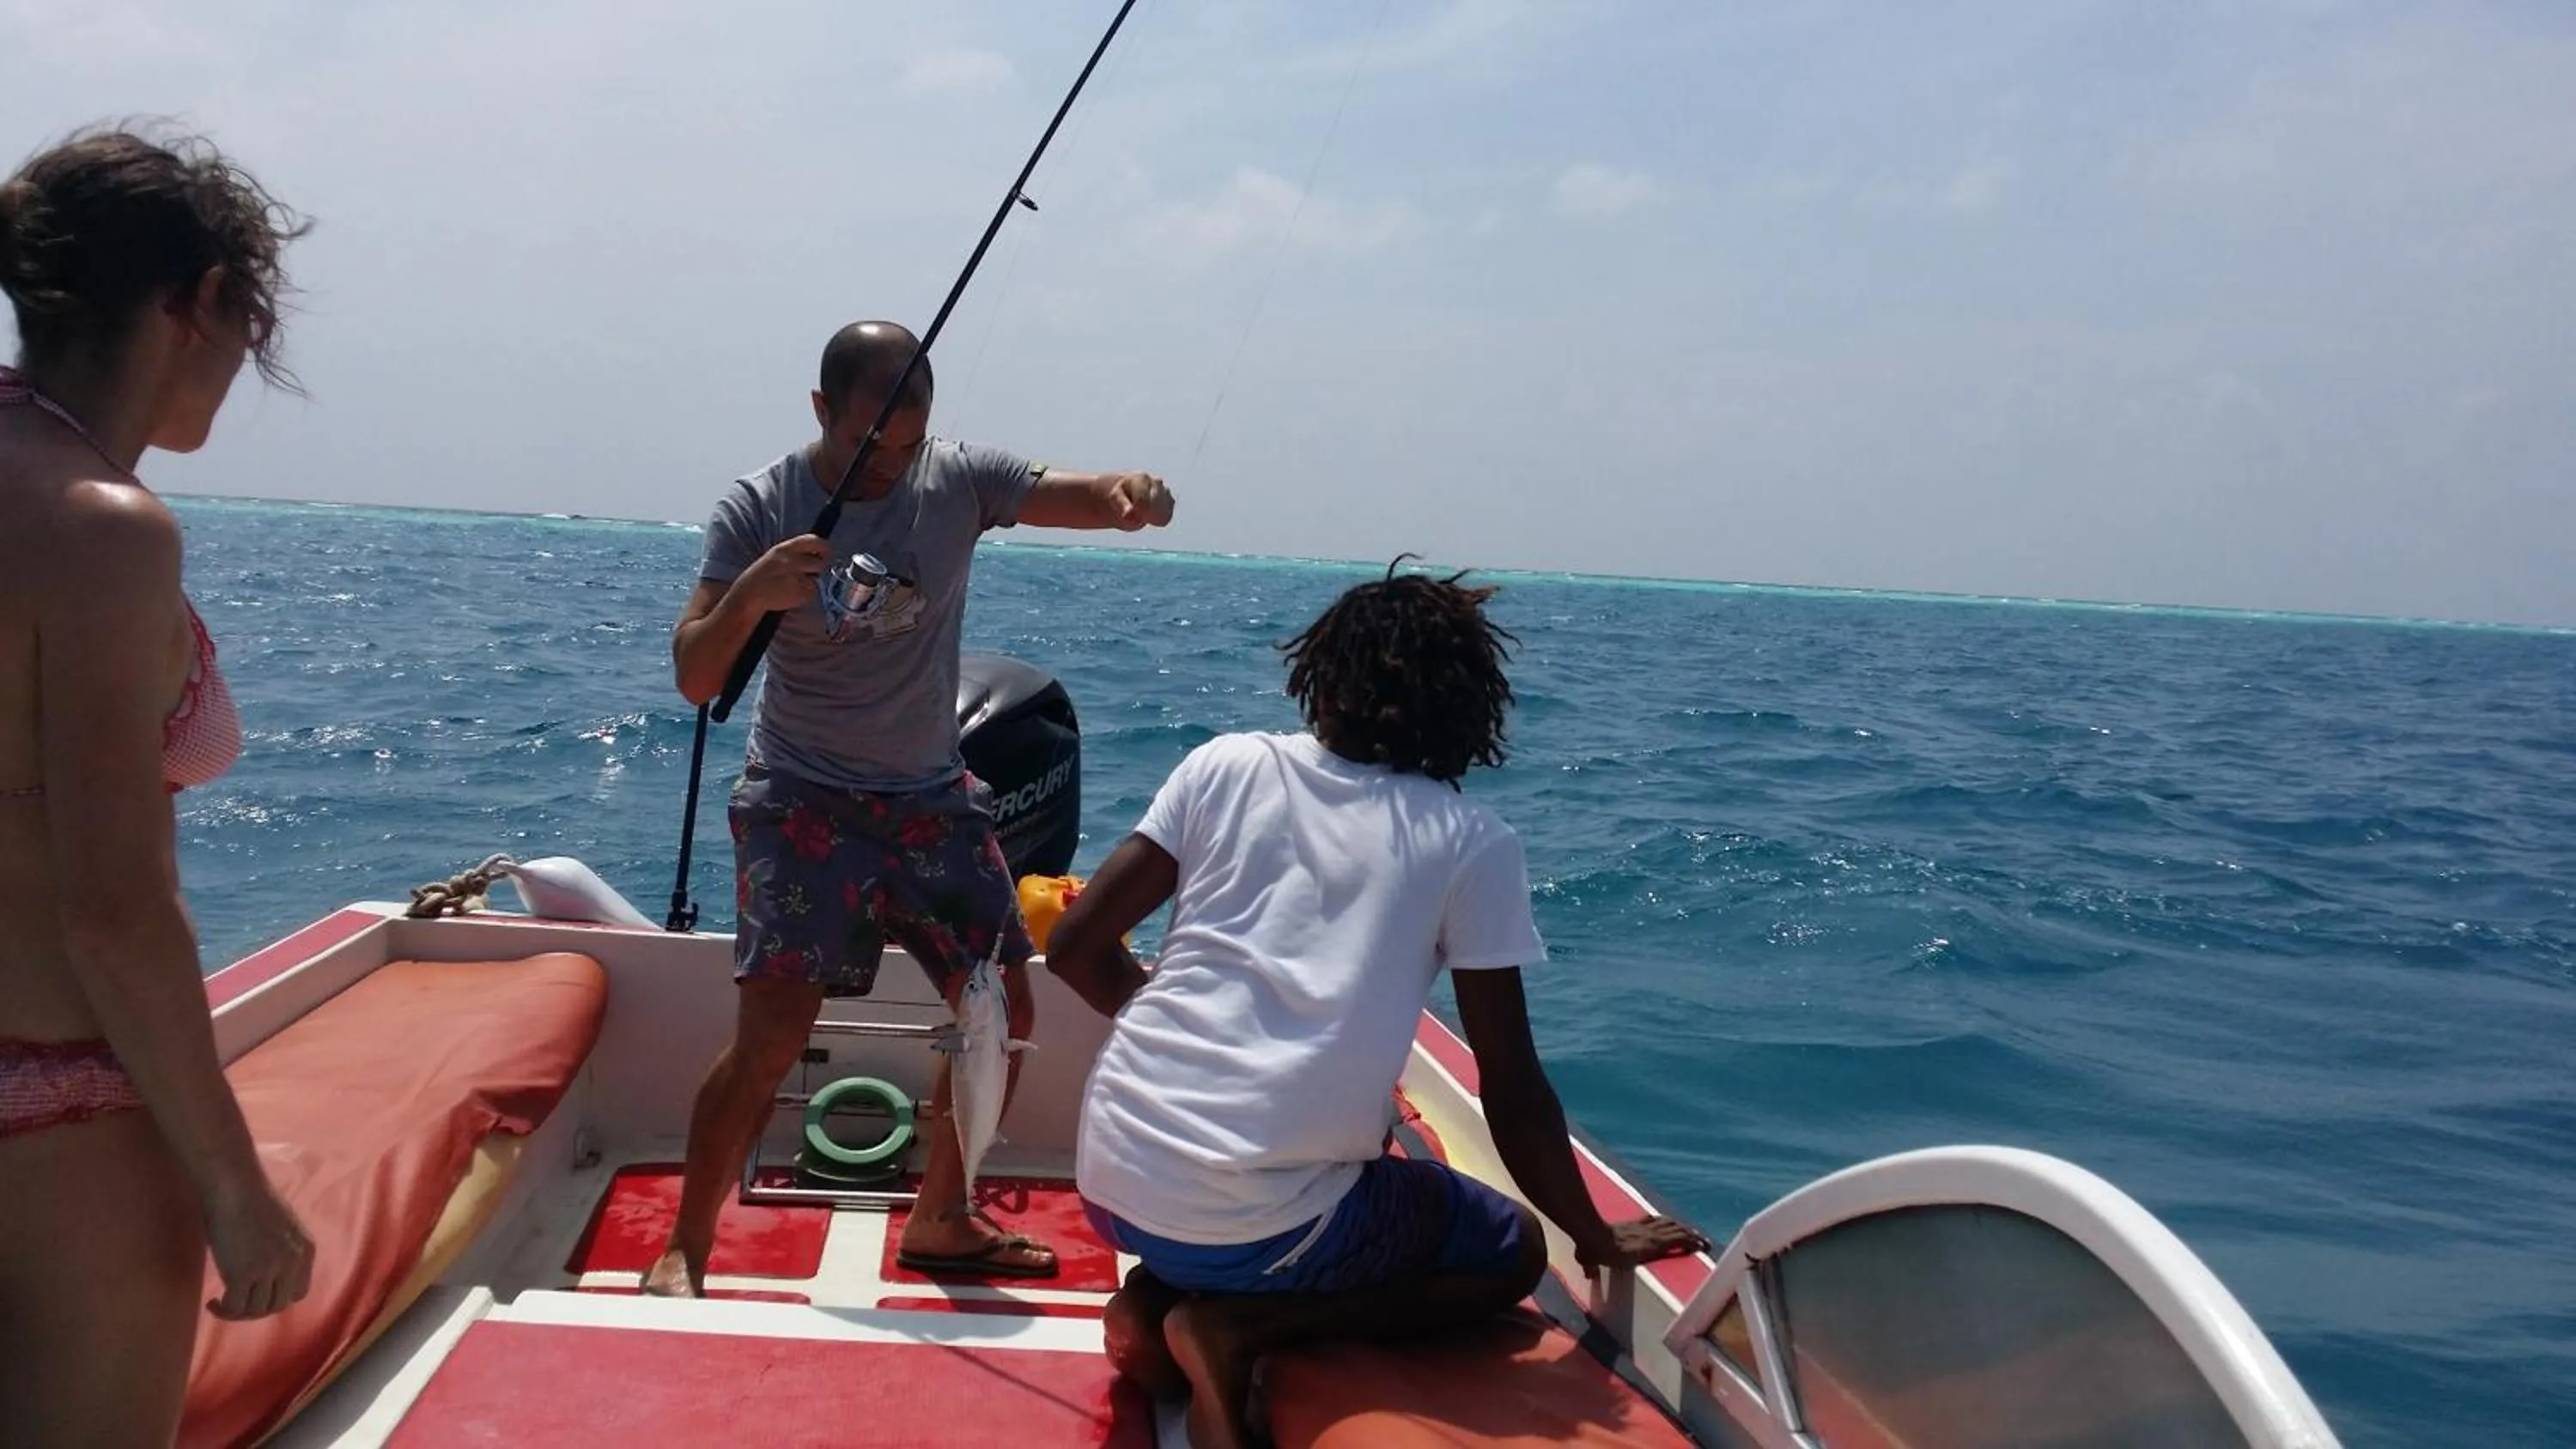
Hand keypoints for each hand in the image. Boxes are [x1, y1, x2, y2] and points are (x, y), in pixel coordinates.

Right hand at [203, 1170, 315, 1320]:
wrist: (234, 1183)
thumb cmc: (249, 1197)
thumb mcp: (280, 1226)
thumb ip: (281, 1249)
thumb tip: (264, 1275)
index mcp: (306, 1249)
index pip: (299, 1292)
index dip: (276, 1299)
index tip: (256, 1295)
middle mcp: (293, 1262)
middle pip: (278, 1305)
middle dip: (256, 1309)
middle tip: (234, 1302)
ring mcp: (269, 1269)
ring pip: (256, 1310)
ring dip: (237, 1312)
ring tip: (221, 1303)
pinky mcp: (243, 1274)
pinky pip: (234, 1307)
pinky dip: (222, 1310)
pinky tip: (211, 1302)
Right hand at [733, 536, 830, 611]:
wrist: (748, 596)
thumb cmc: (762, 576)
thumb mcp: (774, 556)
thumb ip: (794, 553)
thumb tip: (816, 552)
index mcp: (784, 548)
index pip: (814, 540)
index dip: (824, 547)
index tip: (824, 553)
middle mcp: (791, 560)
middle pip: (820, 562)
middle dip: (820, 568)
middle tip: (814, 572)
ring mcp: (796, 577)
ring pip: (816, 580)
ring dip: (810, 584)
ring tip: (794, 586)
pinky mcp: (799, 592)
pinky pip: (811, 593)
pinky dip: (805, 596)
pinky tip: (792, 595)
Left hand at [1106, 473, 1173, 530]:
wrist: (1131, 492)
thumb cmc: (1122, 494)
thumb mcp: (1116, 497)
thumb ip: (1122, 505)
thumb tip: (1128, 516)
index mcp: (1142, 478)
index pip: (1142, 501)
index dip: (1135, 513)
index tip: (1128, 516)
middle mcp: (1157, 482)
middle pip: (1154, 507)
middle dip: (1143, 516)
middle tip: (1135, 514)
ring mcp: (1166, 491)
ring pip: (1162, 513)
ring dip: (1150, 518)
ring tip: (1141, 512)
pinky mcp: (1171, 501)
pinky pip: (1166, 517)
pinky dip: (1156, 520)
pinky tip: (1149, 514)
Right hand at [1576, 1214, 1710, 1272]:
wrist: (1596, 1239)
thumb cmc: (1590, 1245)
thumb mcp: (1589, 1255)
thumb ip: (1590, 1265)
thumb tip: (1588, 1274)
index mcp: (1630, 1229)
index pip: (1651, 1222)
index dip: (1664, 1224)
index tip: (1674, 1228)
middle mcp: (1643, 1229)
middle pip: (1669, 1224)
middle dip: (1683, 1229)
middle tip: (1696, 1236)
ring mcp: (1651, 1235)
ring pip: (1677, 1230)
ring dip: (1692, 1234)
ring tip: (1704, 1241)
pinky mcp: (1656, 1243)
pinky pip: (1679, 1240)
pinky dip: (1692, 1241)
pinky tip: (1701, 1245)